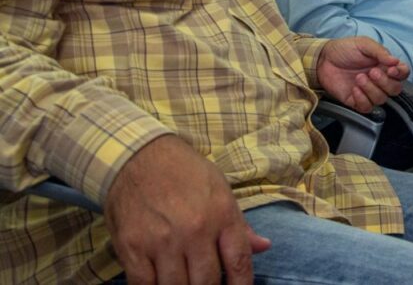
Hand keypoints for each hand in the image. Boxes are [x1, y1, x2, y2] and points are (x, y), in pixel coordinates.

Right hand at [105, 135, 269, 284]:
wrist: (138, 156)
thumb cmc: (184, 172)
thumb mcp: (220, 189)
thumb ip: (240, 224)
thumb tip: (264, 246)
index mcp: (221, 215)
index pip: (239, 263)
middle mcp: (194, 231)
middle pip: (207, 282)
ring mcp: (162, 241)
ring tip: (186, 282)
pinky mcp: (132, 248)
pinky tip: (160, 284)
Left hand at [317, 37, 408, 112]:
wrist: (323, 59)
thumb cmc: (344, 49)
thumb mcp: (364, 44)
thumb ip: (380, 52)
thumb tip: (395, 61)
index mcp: (385, 65)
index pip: (402, 73)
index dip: (400, 74)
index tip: (391, 69)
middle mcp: (379, 80)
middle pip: (395, 89)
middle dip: (384, 82)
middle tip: (372, 72)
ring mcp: (368, 91)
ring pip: (381, 99)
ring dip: (371, 89)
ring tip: (359, 78)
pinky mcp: (356, 101)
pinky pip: (366, 107)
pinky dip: (362, 99)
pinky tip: (354, 89)